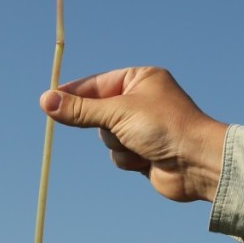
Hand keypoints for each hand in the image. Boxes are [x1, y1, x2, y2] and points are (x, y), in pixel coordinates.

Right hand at [40, 66, 226, 202]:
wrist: (197, 163)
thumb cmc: (165, 127)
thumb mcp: (117, 113)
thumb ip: (81, 110)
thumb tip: (46, 101)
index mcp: (141, 79)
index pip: (96, 84)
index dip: (73, 93)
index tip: (49, 100)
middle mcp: (142, 100)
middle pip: (98, 113)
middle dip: (106, 125)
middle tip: (110, 127)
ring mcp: (143, 127)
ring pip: (106, 137)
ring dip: (119, 145)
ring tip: (141, 145)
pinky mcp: (144, 151)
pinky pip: (118, 155)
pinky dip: (128, 159)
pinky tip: (147, 159)